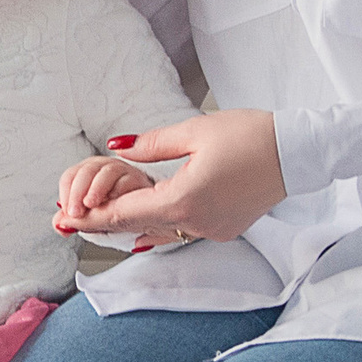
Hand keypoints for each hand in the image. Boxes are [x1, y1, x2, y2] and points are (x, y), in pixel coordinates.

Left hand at [54, 155, 154, 233]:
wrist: (144, 213)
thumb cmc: (114, 212)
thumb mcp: (90, 218)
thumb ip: (73, 220)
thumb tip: (59, 224)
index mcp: (87, 174)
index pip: (70, 177)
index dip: (66, 195)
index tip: (68, 213)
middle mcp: (103, 168)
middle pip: (87, 170)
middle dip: (78, 192)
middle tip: (76, 213)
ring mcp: (122, 172)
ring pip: (107, 171)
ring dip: (97, 188)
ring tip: (92, 205)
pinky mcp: (140, 180)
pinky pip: (129, 180)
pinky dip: (120, 190)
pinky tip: (116, 203)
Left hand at [78, 111, 285, 245]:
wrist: (296, 152)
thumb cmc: (250, 135)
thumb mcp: (194, 131)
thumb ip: (151, 144)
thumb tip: (117, 148)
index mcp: (184, 199)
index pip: (127, 212)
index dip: (94, 216)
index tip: (66, 219)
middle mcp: (197, 222)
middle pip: (140, 224)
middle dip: (106, 221)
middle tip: (72, 220)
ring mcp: (213, 229)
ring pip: (162, 229)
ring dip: (134, 223)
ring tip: (101, 218)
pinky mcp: (225, 228)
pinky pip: (183, 230)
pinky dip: (161, 224)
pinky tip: (143, 226)